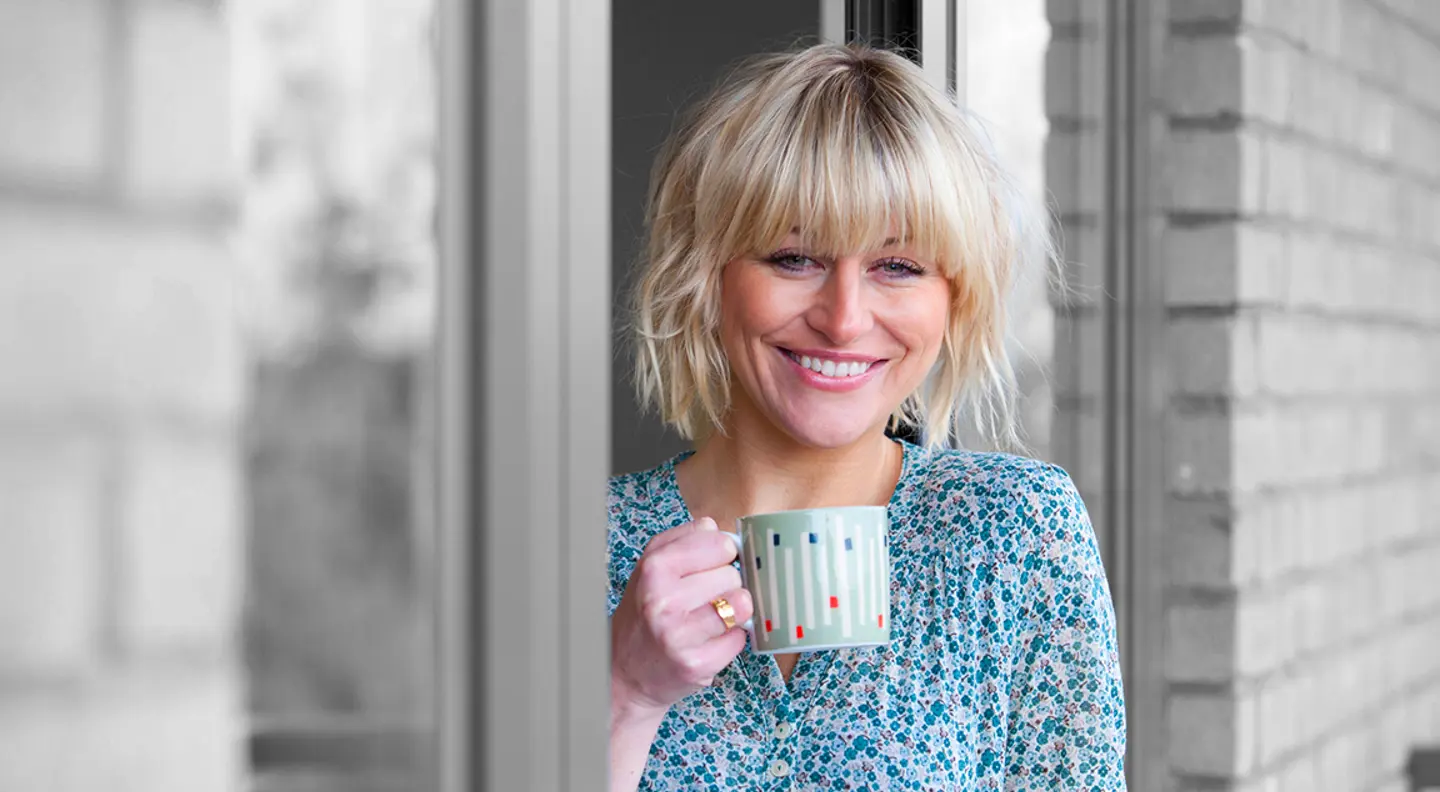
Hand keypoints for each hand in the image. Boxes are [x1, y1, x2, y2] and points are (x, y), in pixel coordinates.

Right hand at [610, 517, 753, 717]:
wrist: (625, 671)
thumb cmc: (645, 612)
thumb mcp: (651, 567)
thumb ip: (685, 540)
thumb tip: (720, 529)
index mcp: (654, 568)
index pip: (719, 542)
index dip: (723, 553)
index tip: (713, 564)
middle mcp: (663, 600)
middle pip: (733, 574)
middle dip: (727, 584)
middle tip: (707, 597)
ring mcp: (679, 635)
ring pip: (742, 604)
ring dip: (735, 611)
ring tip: (714, 616)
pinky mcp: (696, 664)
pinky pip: (740, 638)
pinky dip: (732, 639)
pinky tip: (710, 640)